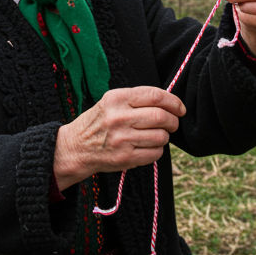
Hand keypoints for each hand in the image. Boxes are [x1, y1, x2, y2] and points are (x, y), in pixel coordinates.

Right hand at [53, 86, 185, 190]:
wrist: (75, 147)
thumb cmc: (99, 122)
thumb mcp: (111, 102)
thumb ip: (137, 99)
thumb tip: (170, 103)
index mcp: (116, 99)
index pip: (155, 96)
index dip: (173, 102)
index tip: (180, 108)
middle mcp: (119, 118)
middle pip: (161, 116)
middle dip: (173, 121)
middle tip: (172, 123)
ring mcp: (121, 139)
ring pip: (161, 136)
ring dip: (165, 137)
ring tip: (157, 135)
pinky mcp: (124, 158)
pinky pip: (155, 153)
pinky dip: (158, 150)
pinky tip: (149, 147)